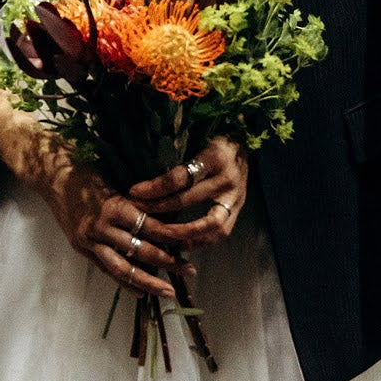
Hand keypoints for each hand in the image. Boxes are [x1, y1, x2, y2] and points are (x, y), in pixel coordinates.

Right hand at [45, 162, 197, 298]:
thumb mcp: (117, 180)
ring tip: (168, 291)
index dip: (172, 238)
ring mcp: (89, 241)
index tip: (192, 244)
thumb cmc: (87, 171)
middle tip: (189, 271)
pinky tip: (140, 293)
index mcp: (115, 206)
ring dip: (148, 281)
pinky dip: (124, 282)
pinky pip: (106, 269)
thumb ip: (139, 201)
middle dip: (168, 262)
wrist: (51, 176)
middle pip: (141, 250)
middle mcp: (102, 227)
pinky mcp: (82, 248)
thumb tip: (170, 216)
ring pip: (122, 268)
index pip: (151, 227)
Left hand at [128, 138, 247, 250]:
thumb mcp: (198, 137)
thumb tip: (145, 174)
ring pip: (210, 224)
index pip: (181, 177)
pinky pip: (220, 233)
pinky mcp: (238, 209)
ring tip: (161, 236)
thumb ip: (176, 152)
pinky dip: (200, 241)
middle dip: (160, 208)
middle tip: (139, 213)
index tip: (135, 192)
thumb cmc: (215, 139)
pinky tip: (180, 243)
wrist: (245, 144)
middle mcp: (228, 178)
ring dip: (183, 234)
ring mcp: (236, 196)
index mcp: (215, 156)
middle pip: (188, 199)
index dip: (156, 187)